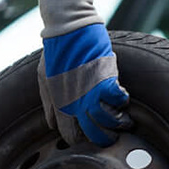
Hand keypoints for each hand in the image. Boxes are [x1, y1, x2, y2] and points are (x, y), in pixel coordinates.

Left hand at [38, 0, 132, 146]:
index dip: (80, 140)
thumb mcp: (44, 80)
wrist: (68, 28)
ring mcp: (92, 93)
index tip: (89, 136)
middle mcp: (76, 103)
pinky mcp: (106, 80)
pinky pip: (119, 100)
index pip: (70, 135)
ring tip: (124, 122)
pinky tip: (122, 99)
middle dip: (103, 139)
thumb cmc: (55, 51)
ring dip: (119, 123)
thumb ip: (49, 105)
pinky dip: (123, 101)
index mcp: (60, 105)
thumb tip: (52, 125)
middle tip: (111, 137)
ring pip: (110, 121)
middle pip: (93, 134)